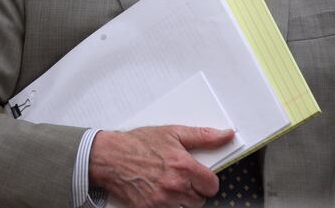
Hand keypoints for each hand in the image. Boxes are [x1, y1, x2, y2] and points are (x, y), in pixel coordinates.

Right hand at [89, 125, 233, 207]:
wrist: (108, 156)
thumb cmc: (137, 144)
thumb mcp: (172, 133)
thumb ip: (203, 136)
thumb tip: (225, 135)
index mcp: (183, 166)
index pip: (212, 185)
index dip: (207, 180)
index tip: (201, 176)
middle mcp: (174, 186)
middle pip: (200, 200)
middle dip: (193, 190)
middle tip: (180, 178)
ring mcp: (162, 201)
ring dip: (180, 199)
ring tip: (167, 184)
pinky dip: (165, 205)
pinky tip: (157, 192)